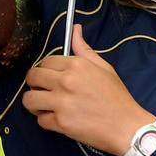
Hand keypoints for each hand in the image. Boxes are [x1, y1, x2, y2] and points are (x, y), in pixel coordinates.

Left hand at [22, 25, 154, 154]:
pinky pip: (40, 120)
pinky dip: (46, 121)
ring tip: (44, 106)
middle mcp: (65, 81)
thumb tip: (75, 29)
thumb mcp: (103, 67)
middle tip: (43, 91)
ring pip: (29, 99)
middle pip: (32, 77)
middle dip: (34, 84)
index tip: (51, 77)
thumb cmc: (117, 97)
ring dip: (34, 103)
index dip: (46, 69)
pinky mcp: (60, 123)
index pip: (45, 61)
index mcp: (76, 65)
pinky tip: (57, 120)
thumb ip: (84, 49)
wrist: (126, 126)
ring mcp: (61, 102)